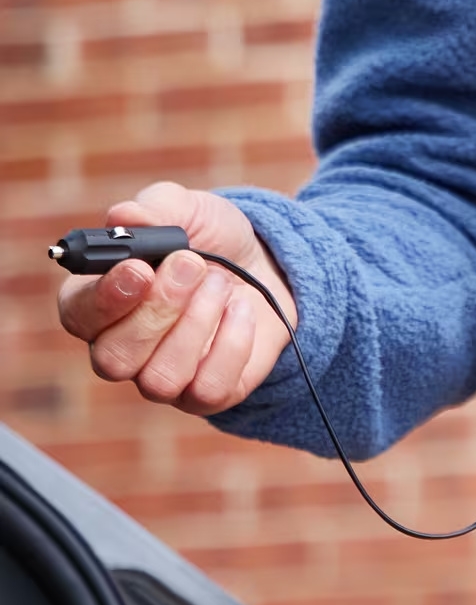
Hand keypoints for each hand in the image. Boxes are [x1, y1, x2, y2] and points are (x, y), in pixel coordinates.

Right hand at [57, 182, 294, 415]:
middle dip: (160, 309)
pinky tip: (241, 311)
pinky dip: (232, 345)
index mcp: (97, 301)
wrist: (268, 267)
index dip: (105, 299)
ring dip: (197, 325)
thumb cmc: (213, 240)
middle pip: (114, 359)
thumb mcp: (189, 211)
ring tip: (221, 284)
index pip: (77, 316)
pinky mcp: (205, 396)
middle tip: (194, 265)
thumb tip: (124, 216)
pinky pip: (208, 389)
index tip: (141, 269)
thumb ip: (155, 208)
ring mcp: (161, 377)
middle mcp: (120, 348)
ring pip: (160, 379)